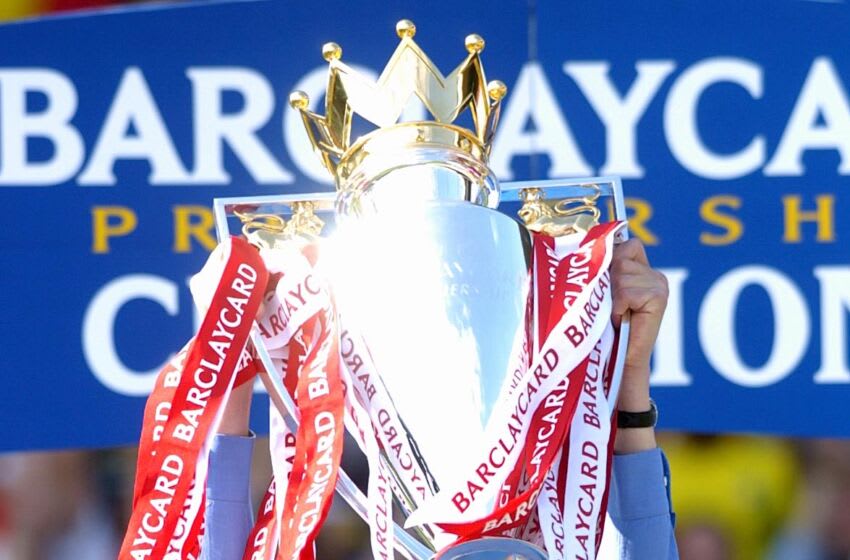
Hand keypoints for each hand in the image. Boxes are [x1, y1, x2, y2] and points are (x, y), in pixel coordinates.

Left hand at [610, 239, 667, 452]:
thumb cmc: (599, 331)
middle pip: (618, 255)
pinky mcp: (659, 295)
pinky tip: (621, 320)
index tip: (600, 284)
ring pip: (620, 272)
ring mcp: (658, 283)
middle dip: (605, 280)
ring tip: (613, 315)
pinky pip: (626, 289)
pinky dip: (617, 305)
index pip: (621, 243)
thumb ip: (598, 269)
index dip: (605, 259)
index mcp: (638, 268)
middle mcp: (652, 273)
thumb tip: (576, 246)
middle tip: (606, 307)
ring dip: (609, 296)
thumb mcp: (596, 295)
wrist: (614, 364)